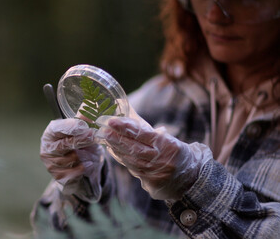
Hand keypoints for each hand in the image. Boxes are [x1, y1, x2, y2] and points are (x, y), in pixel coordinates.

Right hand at [40, 118, 104, 201]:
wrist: (82, 170)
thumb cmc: (81, 146)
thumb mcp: (83, 131)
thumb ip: (85, 120)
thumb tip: (94, 104)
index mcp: (51, 132)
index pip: (58, 128)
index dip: (72, 126)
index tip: (85, 126)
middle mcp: (47, 147)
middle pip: (65, 143)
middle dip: (81, 140)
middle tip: (93, 136)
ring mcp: (51, 163)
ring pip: (72, 158)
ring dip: (85, 155)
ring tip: (91, 153)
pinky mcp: (58, 175)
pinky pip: (74, 171)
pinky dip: (84, 167)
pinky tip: (89, 163)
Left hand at [95, 115, 210, 199]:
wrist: (190, 177)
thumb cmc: (175, 151)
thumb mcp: (166, 138)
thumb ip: (146, 128)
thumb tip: (125, 111)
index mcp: (167, 145)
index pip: (143, 134)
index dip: (126, 127)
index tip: (112, 121)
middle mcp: (161, 160)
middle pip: (134, 148)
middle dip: (117, 139)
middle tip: (104, 130)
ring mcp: (154, 173)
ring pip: (131, 159)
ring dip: (116, 149)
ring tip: (105, 138)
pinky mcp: (150, 182)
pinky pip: (132, 168)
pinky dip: (121, 158)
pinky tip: (112, 150)